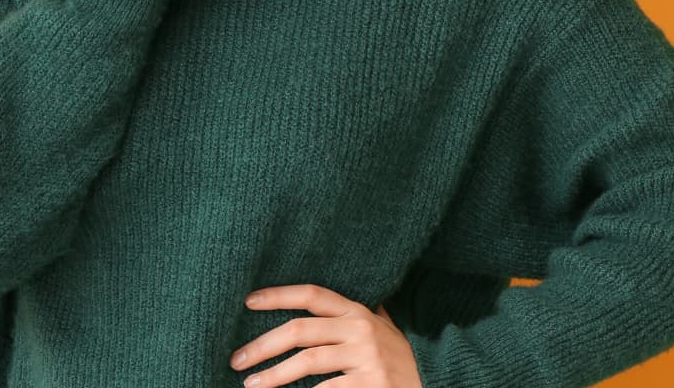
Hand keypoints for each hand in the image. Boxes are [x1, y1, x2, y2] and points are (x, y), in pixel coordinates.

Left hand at [230, 285, 420, 387]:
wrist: (437, 382)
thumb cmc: (401, 359)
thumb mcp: (382, 328)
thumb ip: (355, 314)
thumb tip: (317, 300)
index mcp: (358, 312)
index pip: (312, 295)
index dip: (278, 295)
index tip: (248, 301)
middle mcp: (361, 329)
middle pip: (300, 330)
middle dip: (262, 345)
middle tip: (237, 359)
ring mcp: (366, 358)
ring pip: (307, 362)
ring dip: (273, 375)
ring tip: (251, 384)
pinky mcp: (371, 384)